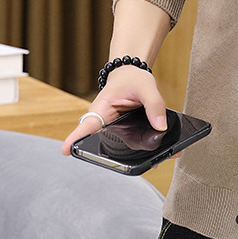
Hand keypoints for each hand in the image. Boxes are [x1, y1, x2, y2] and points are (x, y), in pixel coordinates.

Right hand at [60, 66, 181, 165]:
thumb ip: (154, 104)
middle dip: (128, 157)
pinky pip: (138, 142)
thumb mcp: (146, 86)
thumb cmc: (132, 79)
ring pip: (128, 147)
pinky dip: (153, 147)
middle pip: (111, 145)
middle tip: (150, 163)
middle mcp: (106, 125)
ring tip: (165, 157)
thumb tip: (161, 127)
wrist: (133, 76)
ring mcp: (117, 131)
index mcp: (101, 111)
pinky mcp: (128, 133)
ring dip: (146, 154)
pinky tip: (170, 152)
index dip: (76, 139)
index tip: (67, 150)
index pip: (86, 126)